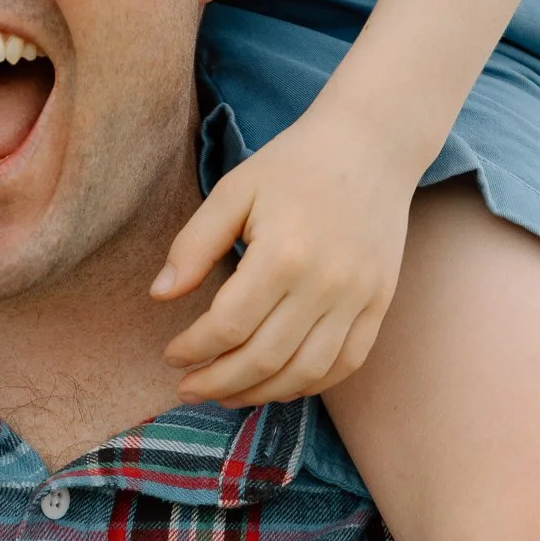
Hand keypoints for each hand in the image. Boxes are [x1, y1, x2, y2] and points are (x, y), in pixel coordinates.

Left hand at [154, 110, 412, 402]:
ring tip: (226, 394)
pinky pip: (345, 364)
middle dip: (218, 383)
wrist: (370, 146)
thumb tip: (159, 295)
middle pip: (264, 358)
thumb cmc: (294, 164)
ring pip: (306, 373)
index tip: (170, 354)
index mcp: (283, 253)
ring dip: (260, 394)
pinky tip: (277, 383)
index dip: (194, 349)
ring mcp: (359, 298)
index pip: (229, 325)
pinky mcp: (380, 304)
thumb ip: (194, 244)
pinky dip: (309, 385)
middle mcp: (326, 284)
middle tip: (188, 388)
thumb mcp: (235, 190)